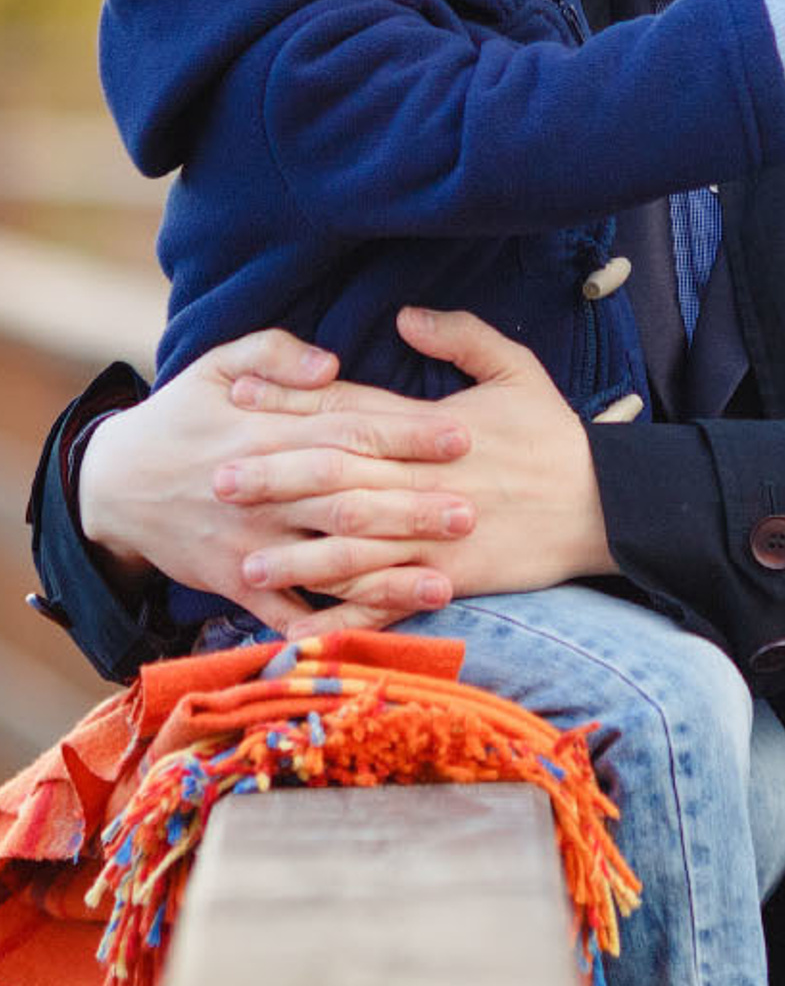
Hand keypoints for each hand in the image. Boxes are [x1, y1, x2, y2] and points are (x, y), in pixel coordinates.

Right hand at [76, 329, 474, 634]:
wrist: (113, 485)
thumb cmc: (183, 415)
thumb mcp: (218, 365)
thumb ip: (275, 352)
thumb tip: (331, 362)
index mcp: (267, 432)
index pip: (349, 431)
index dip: (406, 436)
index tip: (461, 437)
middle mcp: (263, 491)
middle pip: (347, 500)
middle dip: (410, 510)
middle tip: (469, 514)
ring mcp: (250, 542)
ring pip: (325, 562)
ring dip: (385, 577)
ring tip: (443, 584)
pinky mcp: (235, 582)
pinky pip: (286, 611)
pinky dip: (328, 626)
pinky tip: (375, 634)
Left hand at [228, 308, 614, 607]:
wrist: (608, 502)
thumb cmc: (557, 436)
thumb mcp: (517, 369)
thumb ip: (462, 337)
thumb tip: (404, 316)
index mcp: (435, 429)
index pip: (353, 411)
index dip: (294, 404)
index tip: (241, 397)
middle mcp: (428, 480)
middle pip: (341, 478)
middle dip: (276, 479)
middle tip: (218, 479)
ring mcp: (439, 532)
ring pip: (357, 545)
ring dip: (299, 556)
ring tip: (247, 562)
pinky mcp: (454, 575)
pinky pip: (391, 599)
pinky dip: (348, 616)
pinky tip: (307, 626)